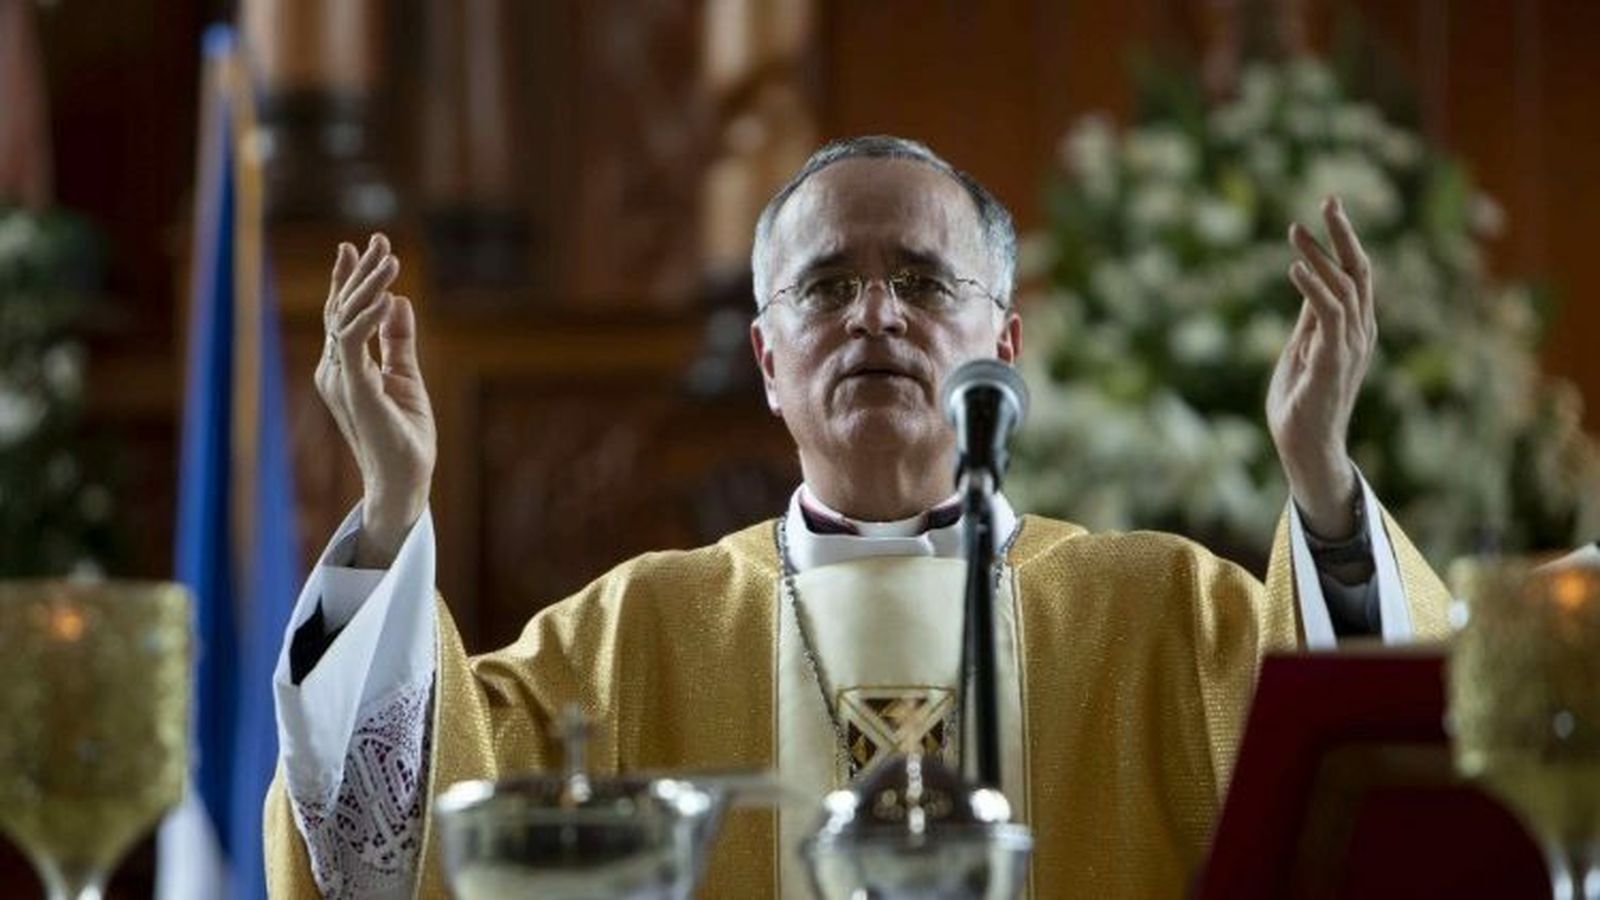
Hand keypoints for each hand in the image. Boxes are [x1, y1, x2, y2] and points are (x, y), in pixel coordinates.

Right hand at [315, 233, 436, 566]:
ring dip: (367, 285)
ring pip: (346, 319)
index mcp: (346, 367)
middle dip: (360, 271)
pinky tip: (387, 295)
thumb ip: (399, 341)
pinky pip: (354, 343)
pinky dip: (367, 317)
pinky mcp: (355, 390)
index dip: (353, 278)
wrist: (405, 479)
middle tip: (378, 239)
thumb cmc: (405, 435)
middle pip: (342, 309)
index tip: (363, 245)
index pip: (344, 314)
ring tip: (390, 256)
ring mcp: (341, 379)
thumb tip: (400, 302)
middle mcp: (335, 370)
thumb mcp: (407, 377)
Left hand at [1267, 197, 1373, 539]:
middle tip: (1328, 198)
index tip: (1327, 208)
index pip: (1355, 274)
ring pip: (1344, 288)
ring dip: (1319, 256)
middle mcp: (1359, 333)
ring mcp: (1350, 347)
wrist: (1304, 448)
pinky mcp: (1332, 362)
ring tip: (1295, 231)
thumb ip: (1309, 319)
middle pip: (1360, 272)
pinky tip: (1294, 268)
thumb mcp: (1301, 350)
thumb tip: (1307, 282)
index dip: (1343, 240)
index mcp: (1353, 328)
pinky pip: (1328, 316)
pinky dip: (1313, 289)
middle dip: (1344, 234)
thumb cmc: (1300, 403)